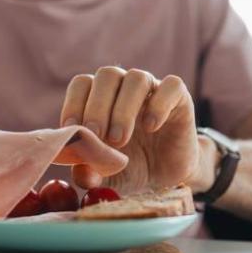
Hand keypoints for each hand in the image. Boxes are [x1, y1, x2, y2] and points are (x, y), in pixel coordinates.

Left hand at [59, 67, 202, 192]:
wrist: (167, 177)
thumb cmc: (129, 169)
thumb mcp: (106, 177)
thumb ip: (90, 173)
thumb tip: (80, 171)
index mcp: (100, 97)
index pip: (82, 84)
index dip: (74, 103)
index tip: (72, 128)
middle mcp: (124, 86)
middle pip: (107, 75)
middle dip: (98, 107)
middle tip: (98, 136)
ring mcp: (152, 89)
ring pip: (136, 78)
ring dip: (124, 108)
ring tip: (120, 139)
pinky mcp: (179, 98)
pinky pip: (171, 86)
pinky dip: (158, 104)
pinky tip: (151, 127)